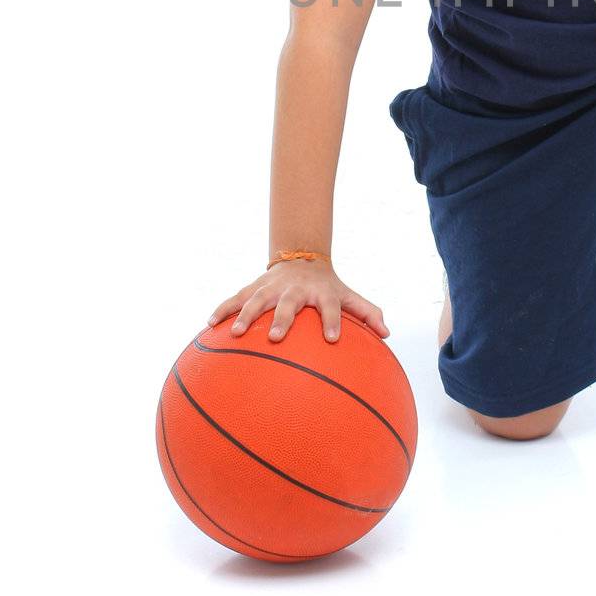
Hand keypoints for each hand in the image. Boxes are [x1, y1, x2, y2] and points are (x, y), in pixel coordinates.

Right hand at [206, 262, 389, 343]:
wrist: (302, 257)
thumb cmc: (328, 286)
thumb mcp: (348, 295)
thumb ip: (367, 313)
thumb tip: (388, 334)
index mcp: (321, 292)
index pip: (331, 306)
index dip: (333, 320)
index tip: (333, 339)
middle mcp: (295, 289)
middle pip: (288, 303)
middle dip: (282, 319)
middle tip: (276, 337)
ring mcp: (271, 287)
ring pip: (256, 299)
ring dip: (244, 315)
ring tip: (235, 334)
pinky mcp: (254, 287)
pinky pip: (234, 298)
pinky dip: (222, 309)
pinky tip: (208, 325)